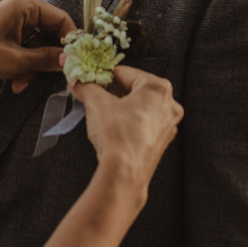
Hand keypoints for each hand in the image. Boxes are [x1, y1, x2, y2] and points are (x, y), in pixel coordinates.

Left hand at [0, 0, 75, 93]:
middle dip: (48, 59)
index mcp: (24, 5)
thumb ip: (46, 59)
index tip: (77, 61)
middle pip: (52, 35)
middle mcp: (22, 12)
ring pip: (40, 49)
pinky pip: (28, 54)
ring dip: (34, 69)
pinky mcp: (10, 41)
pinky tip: (16, 83)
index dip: (71, 40)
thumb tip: (71, 61)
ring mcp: (15, 27)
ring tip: (21, 82)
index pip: (61, 18)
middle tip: (53, 77)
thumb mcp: (15, 60)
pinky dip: (25, 69)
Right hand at [69, 64, 181, 192]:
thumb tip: (78, 82)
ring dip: (119, 106)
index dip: (103, 76)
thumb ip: (87, 87)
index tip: (90, 80)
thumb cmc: (118, 136)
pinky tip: (112, 128)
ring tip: (100, 112)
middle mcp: (168, 104)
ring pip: (139, 106)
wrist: (124, 174)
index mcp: (157, 88)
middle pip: (133, 88)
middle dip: (111, 92)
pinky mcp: (161, 141)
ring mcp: (167, 124)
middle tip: (92, 95)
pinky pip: (143, 123)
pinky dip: (128, 121)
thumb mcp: (97, 104)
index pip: (124, 72)